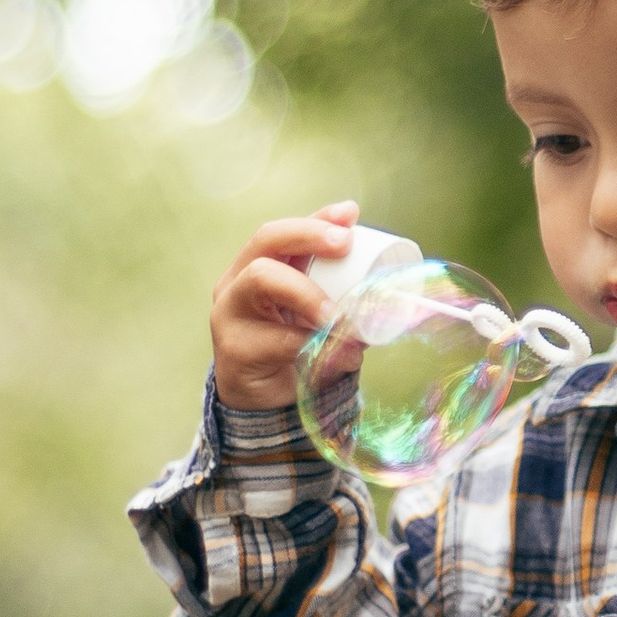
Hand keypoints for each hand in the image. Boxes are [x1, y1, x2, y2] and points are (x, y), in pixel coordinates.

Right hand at [210, 202, 358, 409]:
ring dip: (310, 292)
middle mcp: (235, 283)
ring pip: (261, 280)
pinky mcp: (235, 350)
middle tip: (344, 246)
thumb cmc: (293, 346)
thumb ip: (340, 292)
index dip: (315, 220)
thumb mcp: (316, 312)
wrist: (264, 400)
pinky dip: (321, 345)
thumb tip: (387, 277)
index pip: (282, 232)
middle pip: (265, 241)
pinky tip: (347, 355)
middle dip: (308, 236)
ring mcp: (228, 314)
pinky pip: (280, 339)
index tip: (350, 215)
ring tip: (341, 315)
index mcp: (256, 266)